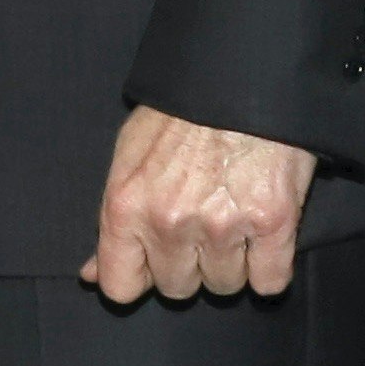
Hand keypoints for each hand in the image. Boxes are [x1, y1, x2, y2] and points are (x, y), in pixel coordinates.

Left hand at [88, 106, 318, 303]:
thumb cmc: (181, 114)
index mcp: (125, 207)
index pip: (120, 286)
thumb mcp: (129, 157)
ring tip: (234, 219)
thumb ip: (113, 221)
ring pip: (225, 285)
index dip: (140, 278)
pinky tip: (264, 236)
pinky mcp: (273, 223)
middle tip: (201, 225)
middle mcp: (169, 223)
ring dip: (231, 263)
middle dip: (189, 264)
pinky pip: (270, 282)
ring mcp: (222, 225)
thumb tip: (91, 273)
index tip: (155, 262)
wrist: (242, 76)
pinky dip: (270, 267)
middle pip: (177, 289)